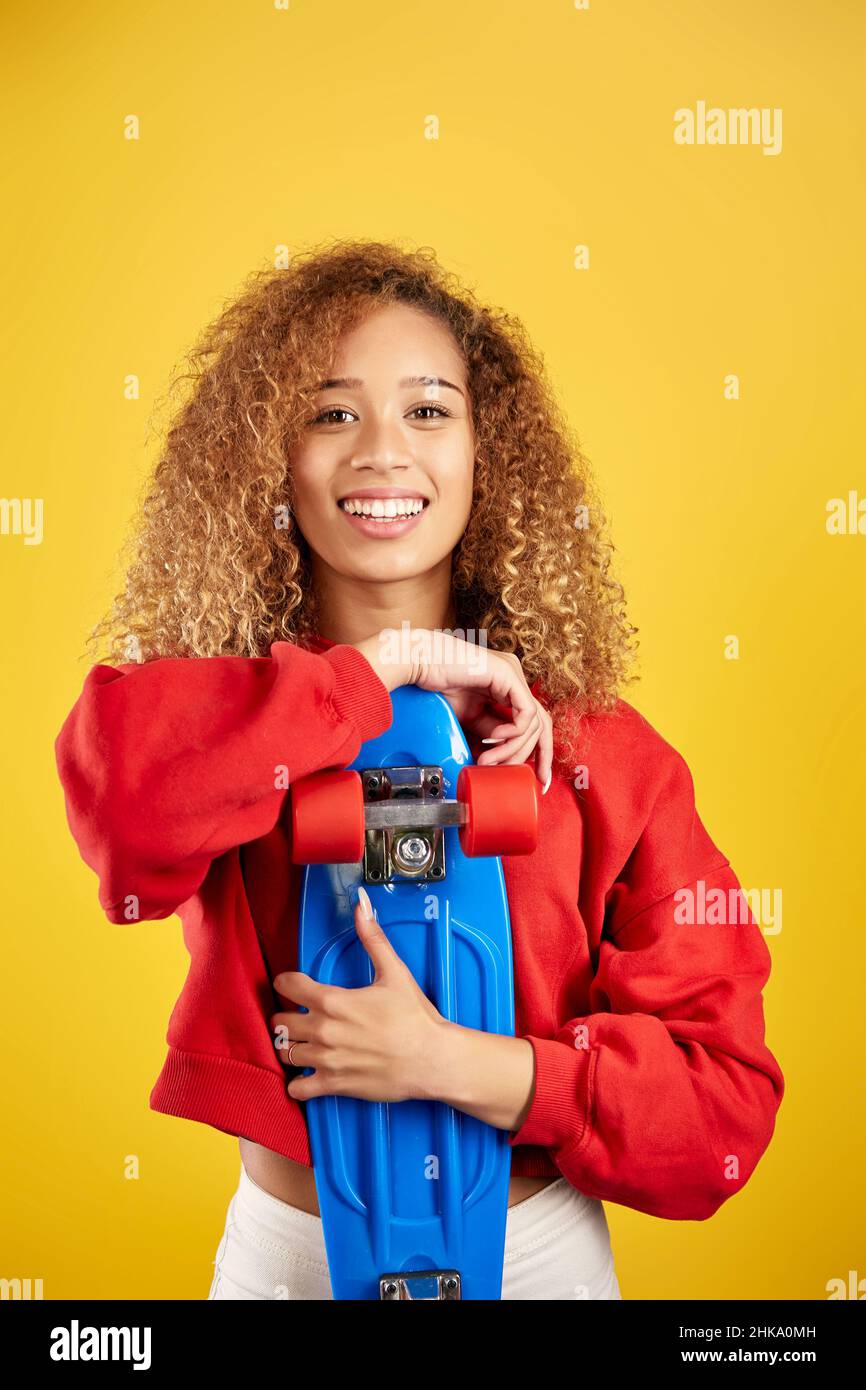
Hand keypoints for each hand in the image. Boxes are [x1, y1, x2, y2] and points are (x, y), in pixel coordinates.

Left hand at [271, 887, 444, 1103]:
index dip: (286, 982)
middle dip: (285, 1015)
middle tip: (297, 1014)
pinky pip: (297, 1088)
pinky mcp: (334, 1084)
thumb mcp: (394, 972)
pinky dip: (297, 1082)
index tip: (292, 984)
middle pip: (279, 1022)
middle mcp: (324, 1031)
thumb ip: (372, 937)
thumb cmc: (416, 1018)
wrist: (432, 1059)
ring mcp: (327, 1060)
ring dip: (288, 1046)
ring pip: (284, 1052)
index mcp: (334, 1001)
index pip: (288, 985)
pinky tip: (307, 1073)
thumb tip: (362, 906)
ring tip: (301, 1041)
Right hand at [353, 628, 552, 790]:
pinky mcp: (508, 674)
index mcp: (507, 687)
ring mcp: (513, 674)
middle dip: (541, 754)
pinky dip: (514, 733)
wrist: (419, 665)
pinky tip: (494, 740)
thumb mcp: (469, 718)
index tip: (537, 776)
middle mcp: (514, 679)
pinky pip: (526, 712)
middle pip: (542, 722)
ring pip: (534, 722)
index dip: (538, 750)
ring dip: (513, 748)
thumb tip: (503, 757)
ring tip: (490, 760)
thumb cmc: (436, 686)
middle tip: (531, 777)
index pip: (533, 721)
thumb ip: (489, 732)